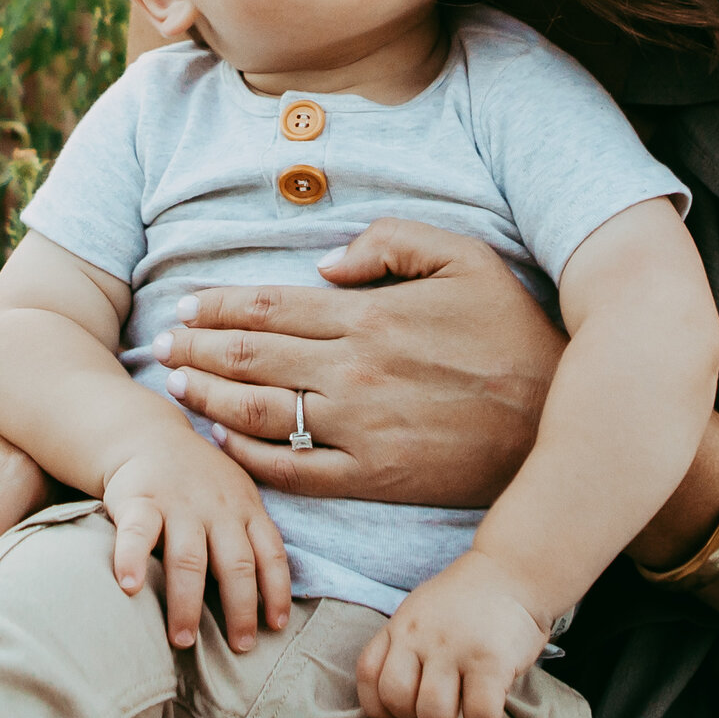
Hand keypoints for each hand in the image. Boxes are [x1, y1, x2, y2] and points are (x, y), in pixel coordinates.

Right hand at [103, 431, 292, 653]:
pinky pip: (137, 532)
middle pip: (236, 564)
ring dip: (187, 602)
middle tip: (239, 647)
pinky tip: (130, 588)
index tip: (277, 626)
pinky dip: (132, 560)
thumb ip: (250, 537)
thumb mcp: (236, 497)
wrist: (148, 434)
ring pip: (189, 557)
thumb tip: (270, 603)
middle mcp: (217, 508)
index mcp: (245, 508)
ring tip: (183, 639)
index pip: (270, 553)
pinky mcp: (139, 499)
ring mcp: (178, 503)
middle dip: (240, 609)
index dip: (277, 591)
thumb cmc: (199, 481)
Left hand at [153, 219, 565, 506]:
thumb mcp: (464, 256)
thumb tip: (325, 260)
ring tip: (178, 385)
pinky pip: (294, 471)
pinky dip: (251, 457)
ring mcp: (360, 428)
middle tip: (163, 343)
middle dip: (198, 347)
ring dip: (210, 398)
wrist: (554, 418)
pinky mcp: (373, 476)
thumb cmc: (510, 329)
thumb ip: (391, 241)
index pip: (270, 306)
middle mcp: (354, 371)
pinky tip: (224, 442)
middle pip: (251, 356)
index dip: (218, 304)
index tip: (186, 303)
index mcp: (370, 315)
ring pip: (261, 413)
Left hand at [358, 550, 548, 717]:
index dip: (378, 708)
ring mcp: (456, 648)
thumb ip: (408, 645)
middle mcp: (421, 636)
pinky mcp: (491, 661)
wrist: (514, 571)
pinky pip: (479, 716)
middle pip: (397, 698)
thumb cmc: (469, 601)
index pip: (368, 674)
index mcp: (401, 626)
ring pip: (432, 713)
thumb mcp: (423, 610)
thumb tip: (403, 700)